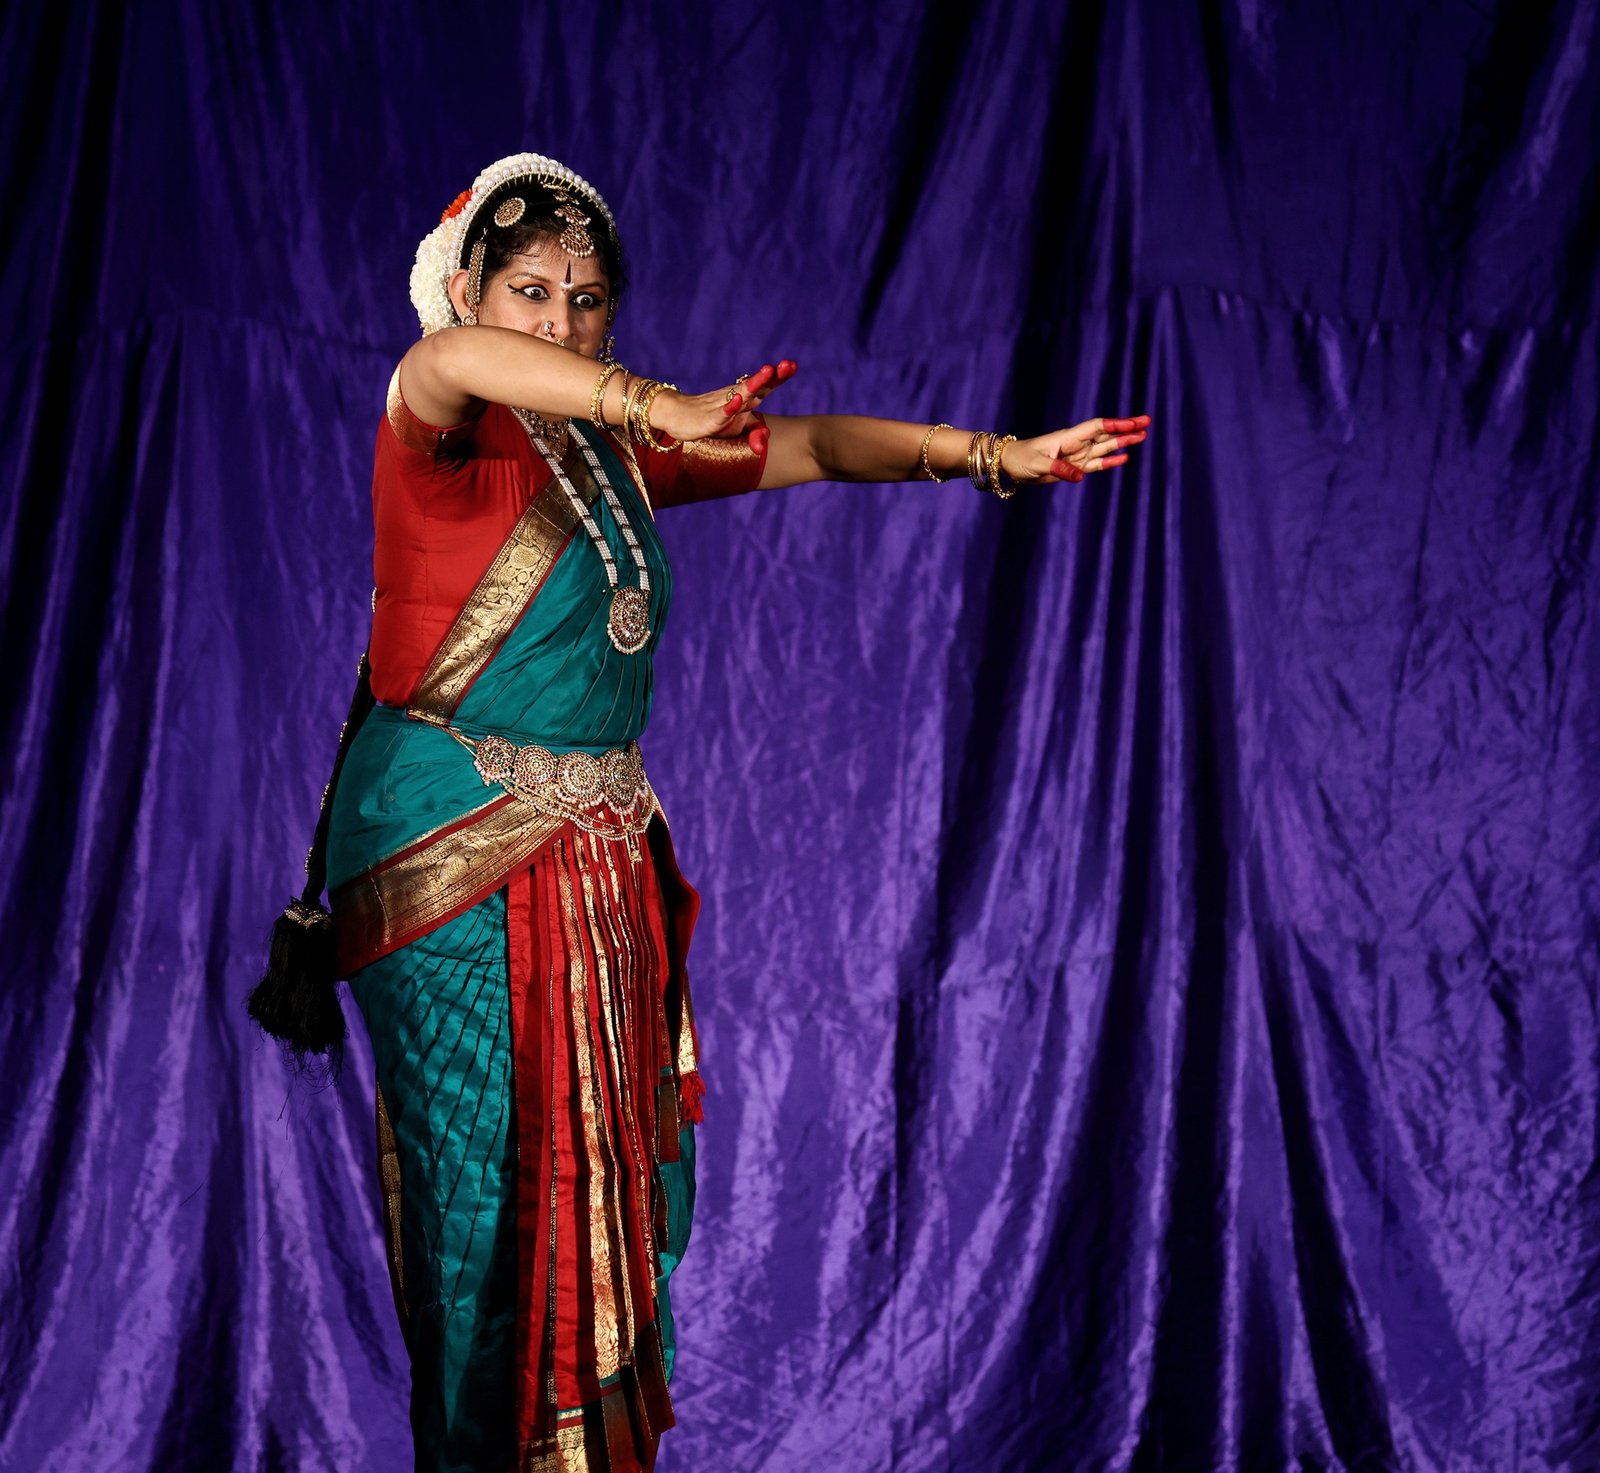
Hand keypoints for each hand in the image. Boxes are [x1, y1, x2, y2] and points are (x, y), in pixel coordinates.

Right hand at [651, 360, 797, 454]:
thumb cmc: (712, 421)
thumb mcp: (737, 431)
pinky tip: (739, 401)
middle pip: (756, 385)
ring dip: (754, 383)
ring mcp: (722, 406)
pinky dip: (730, 407)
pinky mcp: (709, 419)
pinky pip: (721, 413)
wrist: (677, 416)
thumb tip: (765, 442)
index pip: (766, 386)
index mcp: (747, 399)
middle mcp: (736, 398)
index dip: (779, 376)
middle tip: (787, 364)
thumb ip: (755, 435)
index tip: (793, 365)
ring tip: (767, 371)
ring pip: (740, 393)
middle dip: (772, 376)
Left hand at [1004, 414, 1151, 483]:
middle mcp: (1075, 444)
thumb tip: (1080, 476)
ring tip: (1142, 437)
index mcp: (1068, 438)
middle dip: (1126, 429)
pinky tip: (1124, 458)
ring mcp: (1076, 455)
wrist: (1008, 464)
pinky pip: (1095, 464)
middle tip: (1147, 423)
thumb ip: (1059, 469)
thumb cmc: (1020, 459)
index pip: (1096, 428)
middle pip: (1105, 434)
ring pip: (1104, 448)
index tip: (1133, 423)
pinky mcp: (1073, 467)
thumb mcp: (1037, 464)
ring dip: (1122, 443)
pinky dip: (1109, 461)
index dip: (1115, 425)